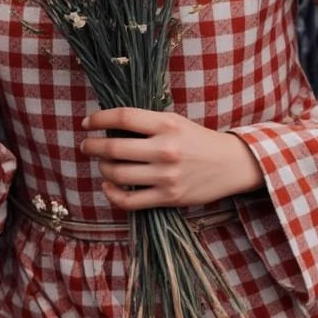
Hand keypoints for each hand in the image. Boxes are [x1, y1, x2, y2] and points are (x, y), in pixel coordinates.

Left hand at [80, 107, 263, 209]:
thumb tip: (109, 127)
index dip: (99, 119)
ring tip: (103, 164)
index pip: (123, 117)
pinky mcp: (168, 197)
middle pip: (114, 148)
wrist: (231, 164)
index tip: (87, 123)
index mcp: (167, 124)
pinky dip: (112, 193)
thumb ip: (147, 124)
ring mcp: (166, 175)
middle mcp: (165, 149)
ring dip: (103, 168)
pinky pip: (129, 200)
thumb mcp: (176, 122)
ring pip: (118, 174)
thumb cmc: (198, 140)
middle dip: (92, 147)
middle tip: (86, 146)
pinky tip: (109, 186)